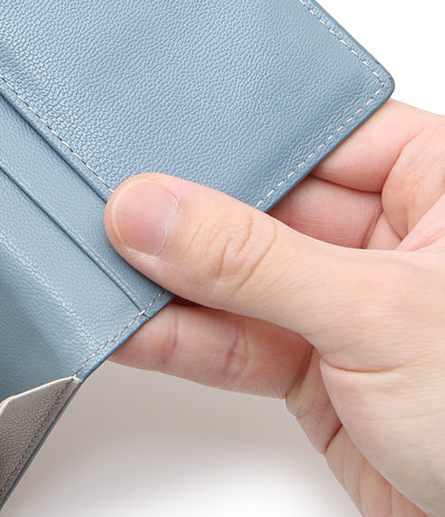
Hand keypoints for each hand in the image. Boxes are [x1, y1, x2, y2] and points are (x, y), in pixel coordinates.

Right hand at [105, 100, 444, 516]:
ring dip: (171, 283)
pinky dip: (184, 340)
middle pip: (264, 207)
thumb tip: (154, 212)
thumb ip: (253, 261)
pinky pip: (237, 342)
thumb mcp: (379, 314)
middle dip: (188, 216)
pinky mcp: (322, 378)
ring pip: (240, 281)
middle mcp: (393, 244)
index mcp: (437, 190)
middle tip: (113, 209)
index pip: (315, 138)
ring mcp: (351, 313)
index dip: (237, 139)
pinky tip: (134, 325)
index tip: (157, 143)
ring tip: (104, 266)